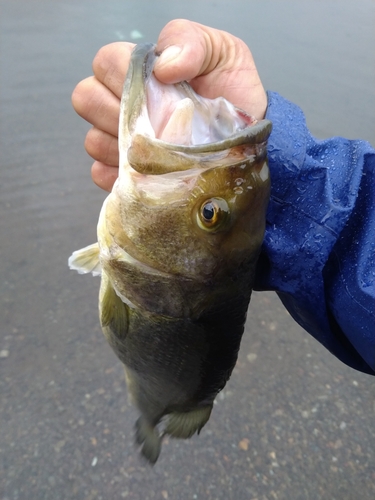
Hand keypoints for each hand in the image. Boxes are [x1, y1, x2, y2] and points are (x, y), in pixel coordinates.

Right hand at [71, 19, 266, 191]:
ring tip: (160, 150)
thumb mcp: (222, 52)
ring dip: (124, 147)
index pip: (104, 63)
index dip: (124, 75)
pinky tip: (151, 174)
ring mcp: (120, 141)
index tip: (158, 90)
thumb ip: (190, 41)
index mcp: (139, 71)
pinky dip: (121, 176)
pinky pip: (101, 174)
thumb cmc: (232, 93)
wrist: (246, 137)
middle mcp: (122, 104)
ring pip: (93, 140)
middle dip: (119, 111)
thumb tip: (163, 66)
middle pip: (87, 99)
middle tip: (157, 123)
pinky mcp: (125, 174)